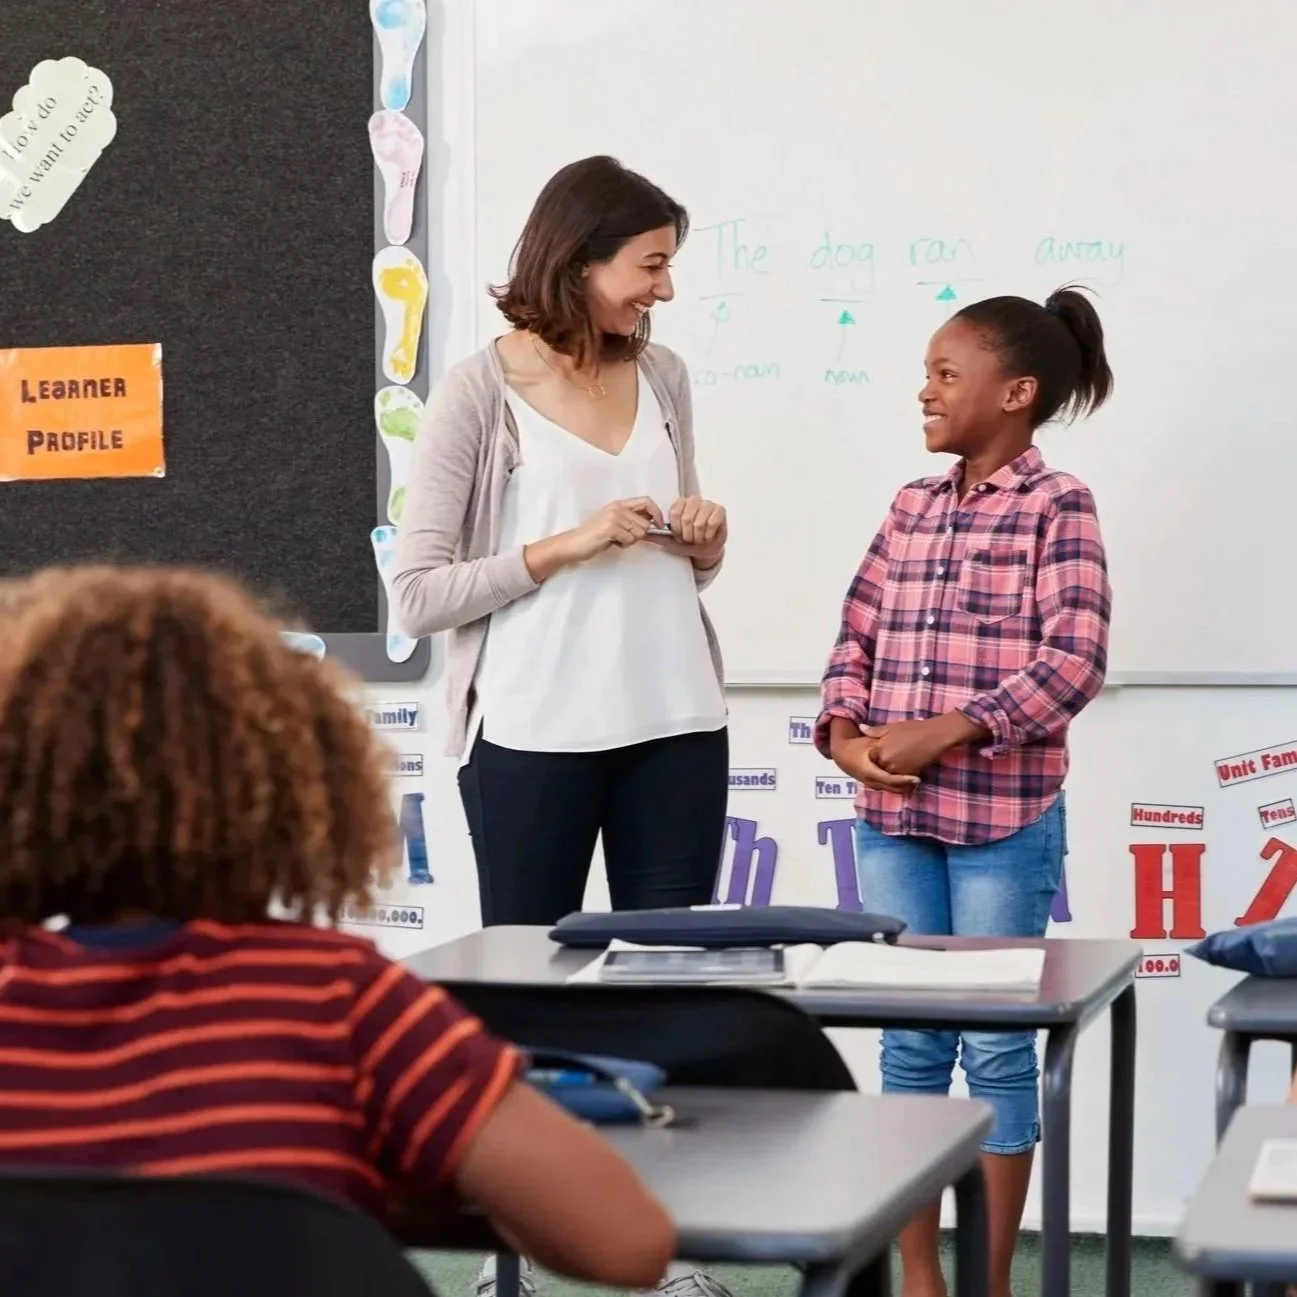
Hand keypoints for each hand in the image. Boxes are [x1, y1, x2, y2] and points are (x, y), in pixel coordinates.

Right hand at [563, 497, 663, 562]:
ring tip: (615, 540)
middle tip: (623, 537)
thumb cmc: (594, 536)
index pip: (647, 501)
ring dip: (629, 541)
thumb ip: (631, 520)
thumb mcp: (614, 523)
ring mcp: (614, 517)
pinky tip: (611, 542)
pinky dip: (622, 545)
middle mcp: (617, 507)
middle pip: (645, 523)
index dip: (657, 513)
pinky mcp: (610, 528)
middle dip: (638, 535)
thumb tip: (653, 524)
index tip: (659, 525)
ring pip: (639, 533)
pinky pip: (629, 539)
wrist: (573, 543)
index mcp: (619, 504)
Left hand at [646, 496, 726, 562]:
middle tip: (690, 538)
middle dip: (688, 535)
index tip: (679, 536)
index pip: (675, 512)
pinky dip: (708, 535)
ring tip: (699, 538)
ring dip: (698, 537)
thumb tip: (642, 533)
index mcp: (680, 504)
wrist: (706, 550)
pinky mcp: (720, 510)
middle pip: (687, 518)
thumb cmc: (689, 543)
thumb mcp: (670, 541)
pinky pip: (712, 523)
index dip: (677, 529)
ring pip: (699, 523)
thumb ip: (656, 536)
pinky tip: (708, 536)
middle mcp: (694, 501)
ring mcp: (708, 504)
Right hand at [829, 734, 919, 793]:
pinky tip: (908, 781)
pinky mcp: (874, 784)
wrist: (842, 755)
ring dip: (904, 787)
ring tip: (917, 780)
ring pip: (892, 790)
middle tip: (921, 780)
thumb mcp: (868, 743)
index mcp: (870, 771)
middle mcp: (871, 781)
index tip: (917, 778)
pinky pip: (889, 788)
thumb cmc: (856, 747)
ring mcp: (873, 784)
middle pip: (893, 788)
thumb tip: (895, 735)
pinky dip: (898, 786)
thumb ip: (879, 740)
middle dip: (907, 785)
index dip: (904, 780)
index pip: (890, 780)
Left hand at [864, 713, 983, 777]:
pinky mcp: (908, 775)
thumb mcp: (892, 727)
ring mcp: (897, 770)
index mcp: (880, 748)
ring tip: (903, 758)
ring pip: (889, 774)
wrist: (936, 736)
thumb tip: (861, 728)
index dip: (877, 753)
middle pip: (879, 767)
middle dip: (884, 762)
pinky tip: (910, 763)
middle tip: (896, 754)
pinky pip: (901, 778)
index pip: (871, 757)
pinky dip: (902, 774)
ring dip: (893, 769)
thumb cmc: (914, 729)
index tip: (884, 749)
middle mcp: (886, 761)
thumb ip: (875, 731)